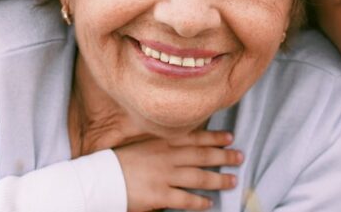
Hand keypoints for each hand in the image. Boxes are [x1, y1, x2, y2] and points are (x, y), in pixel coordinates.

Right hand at [116, 130, 242, 211]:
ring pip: (199, 177)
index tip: (229, 138)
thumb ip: (162, 144)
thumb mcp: (143, 145)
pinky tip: (209, 203)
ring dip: (218, 179)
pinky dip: (199, 202)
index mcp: (162, 142)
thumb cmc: (120, 162)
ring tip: (232, 181)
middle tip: (239, 157)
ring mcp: (164, 176)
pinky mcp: (159, 195)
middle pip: (202, 155)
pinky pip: (186, 200)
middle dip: (223, 156)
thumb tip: (182, 145)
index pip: (195, 137)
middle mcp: (167, 157)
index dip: (215, 137)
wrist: (101, 178)